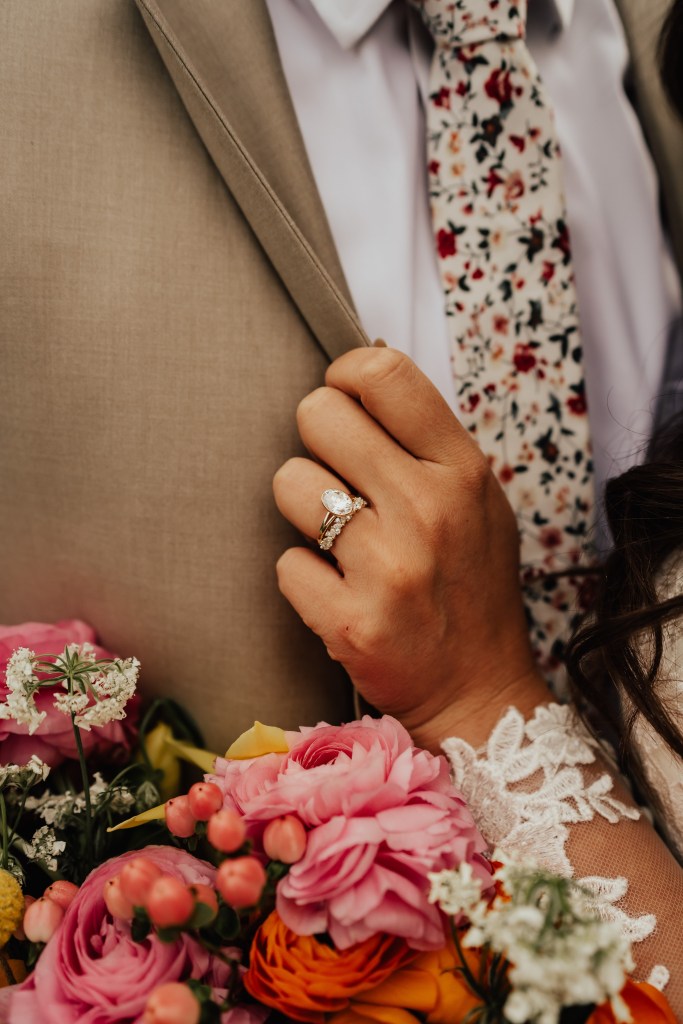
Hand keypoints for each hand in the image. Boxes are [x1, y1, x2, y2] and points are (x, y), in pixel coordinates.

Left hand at [273, 348, 547, 750]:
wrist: (478, 691)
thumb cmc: (471, 584)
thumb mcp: (479, 499)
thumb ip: (427, 442)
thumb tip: (360, 375)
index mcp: (462, 470)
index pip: (383, 372)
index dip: (345, 376)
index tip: (344, 401)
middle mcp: (428, 509)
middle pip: (319, 414)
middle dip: (317, 439)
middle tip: (338, 475)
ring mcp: (389, 567)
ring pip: (288, 483)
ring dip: (303, 509)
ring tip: (338, 538)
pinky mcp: (350, 622)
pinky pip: (285, 564)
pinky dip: (303, 578)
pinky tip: (337, 591)